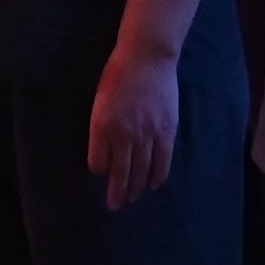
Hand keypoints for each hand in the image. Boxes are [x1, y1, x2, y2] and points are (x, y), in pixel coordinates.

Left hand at [85, 42, 183, 205]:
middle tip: (115, 206)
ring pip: (141, 171)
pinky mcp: (166, 131)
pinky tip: (153, 185)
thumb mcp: (100, 100)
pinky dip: (157, 176)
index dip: (99, 169)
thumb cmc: (117, 75)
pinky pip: (162, 161)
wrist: (147, 57)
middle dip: (117, 193)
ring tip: (132, 199)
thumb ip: (101, 126)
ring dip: (136, 189)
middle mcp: (123, 134)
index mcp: (102, 125)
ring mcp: (147, 134)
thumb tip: (105, 152)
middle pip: (120, 173)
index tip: (101, 172)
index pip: (98, 162)